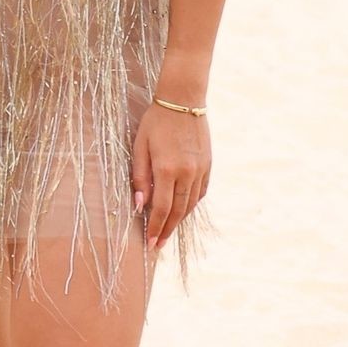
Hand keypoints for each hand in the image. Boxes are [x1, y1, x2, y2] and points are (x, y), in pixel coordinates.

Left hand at [131, 103, 209, 252]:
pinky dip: (191, 204)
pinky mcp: (208, 165)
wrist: (183, 101)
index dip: (155, 227)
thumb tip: (139, 204)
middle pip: (178, 211)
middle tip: (158, 245)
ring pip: (190, 204)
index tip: (150, 243)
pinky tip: (183, 210)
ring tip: (168, 232)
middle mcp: (187, 172)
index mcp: (167, 169)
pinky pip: (200, 192)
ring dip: (179, 220)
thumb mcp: (140, 147)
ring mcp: (200, 169)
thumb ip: (139, 177)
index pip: (162, 208)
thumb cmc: (155, 122)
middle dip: (167, 230)